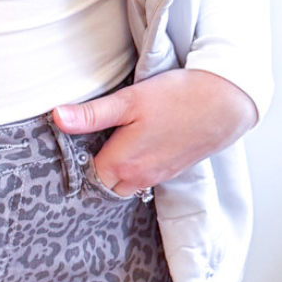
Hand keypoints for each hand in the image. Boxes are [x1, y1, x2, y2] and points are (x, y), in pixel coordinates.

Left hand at [50, 70, 258, 196]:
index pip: (86, 174)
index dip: (80, 155)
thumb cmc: (178, 98)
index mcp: (122, 164)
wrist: (225, 102)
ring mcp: (157, 177)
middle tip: (96, 138)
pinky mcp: (172, 171)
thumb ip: (91, 115)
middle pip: (105, 184)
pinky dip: (138, 165)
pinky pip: (145, 177)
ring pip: (125, 182)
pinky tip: (143, 140)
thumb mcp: (129, 100)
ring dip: (118, 167)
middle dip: (97, 167)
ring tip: (118, 138)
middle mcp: (138, 178)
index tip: (79, 138)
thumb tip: (56, 117)